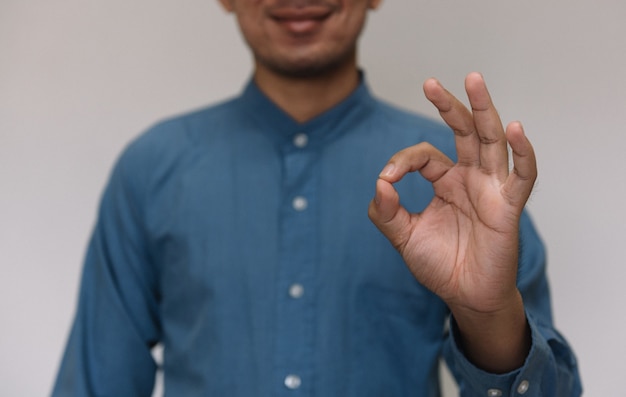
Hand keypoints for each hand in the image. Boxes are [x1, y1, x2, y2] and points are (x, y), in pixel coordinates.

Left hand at [368, 73, 534, 371]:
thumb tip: (380, 182)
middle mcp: (469, 178)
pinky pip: (522, 175)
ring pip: (490, 140)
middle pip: (463, 131)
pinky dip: (522, 152)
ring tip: (473, 80)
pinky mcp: (508, 206)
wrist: (465, 296)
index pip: (424, 155)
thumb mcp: (404, 237)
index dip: (402, 162)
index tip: (386, 180)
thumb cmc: (440, 265)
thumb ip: (387, 212)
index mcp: (445, 181)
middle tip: (429, 83)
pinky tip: (514, 128)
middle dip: (448, 106)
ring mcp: (491, 188)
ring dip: (483, 110)